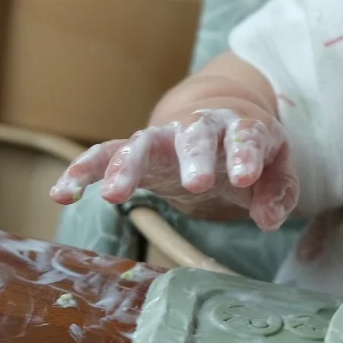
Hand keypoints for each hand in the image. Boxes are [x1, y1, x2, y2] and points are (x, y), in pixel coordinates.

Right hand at [49, 108, 297, 230]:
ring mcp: (166, 138)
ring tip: (111, 196)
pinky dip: (83, 169)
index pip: (247, 137)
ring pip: (143, 143)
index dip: (247, 156)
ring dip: (127, 166)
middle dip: (196, 157)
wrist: (217, 122)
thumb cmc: (249, 151)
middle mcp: (201, 128)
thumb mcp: (275, 167)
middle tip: (196, 183)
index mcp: (240, 129)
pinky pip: (105, 154)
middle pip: (196, 136)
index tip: (246, 178)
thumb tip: (269, 219)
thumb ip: (279, 191)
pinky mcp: (137, 151)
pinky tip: (62, 193)